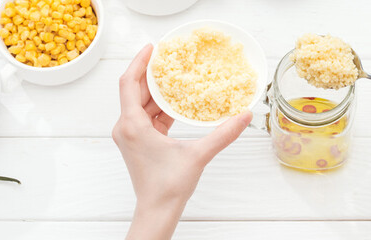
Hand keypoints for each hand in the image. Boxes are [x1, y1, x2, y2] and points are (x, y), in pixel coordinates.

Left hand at [112, 44, 252, 239]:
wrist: (157, 210)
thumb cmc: (169, 186)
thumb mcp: (199, 155)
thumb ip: (223, 134)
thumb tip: (244, 116)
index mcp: (132, 125)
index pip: (129, 83)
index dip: (139, 62)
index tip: (153, 49)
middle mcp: (126, 128)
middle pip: (134, 91)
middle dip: (151, 74)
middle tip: (168, 58)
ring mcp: (131, 136)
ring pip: (141, 104)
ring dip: (157, 91)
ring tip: (175, 76)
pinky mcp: (138, 143)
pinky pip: (146, 117)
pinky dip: (160, 107)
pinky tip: (176, 102)